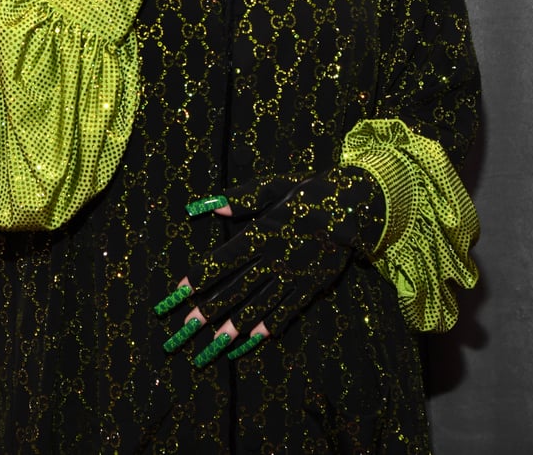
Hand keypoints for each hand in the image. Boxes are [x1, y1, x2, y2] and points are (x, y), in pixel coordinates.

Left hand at [154, 168, 384, 365]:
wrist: (353, 208)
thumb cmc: (308, 193)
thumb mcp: (273, 188)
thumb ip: (240, 199)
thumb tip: (207, 206)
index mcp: (261, 234)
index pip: (222, 260)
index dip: (199, 277)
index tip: (178, 292)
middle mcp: (274, 260)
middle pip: (235, 289)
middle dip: (208, 310)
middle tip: (185, 329)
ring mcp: (293, 277)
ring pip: (257, 306)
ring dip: (233, 326)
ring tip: (213, 345)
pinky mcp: (310, 288)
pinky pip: (286, 312)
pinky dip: (267, 327)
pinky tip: (251, 340)